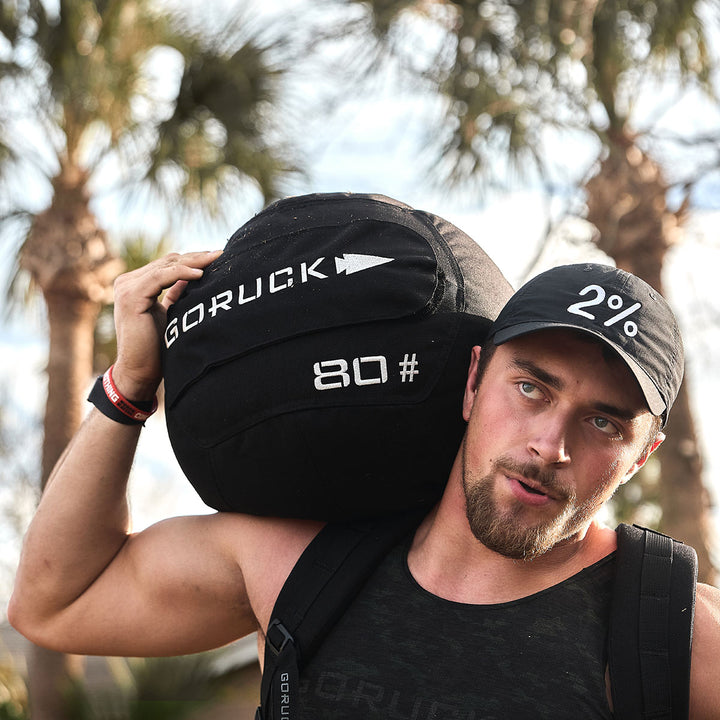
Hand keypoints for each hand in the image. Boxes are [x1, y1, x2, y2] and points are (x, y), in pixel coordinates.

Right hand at [111, 251, 221, 399]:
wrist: (140, 371)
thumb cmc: (156, 347)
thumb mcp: (170, 313)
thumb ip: (176, 293)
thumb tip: (195, 275)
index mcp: (136, 284)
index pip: (168, 264)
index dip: (193, 260)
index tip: (217, 257)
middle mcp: (127, 282)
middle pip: (168, 262)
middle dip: (196, 257)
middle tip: (221, 254)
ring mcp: (126, 288)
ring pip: (166, 266)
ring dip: (193, 262)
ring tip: (215, 259)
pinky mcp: (131, 297)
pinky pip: (160, 277)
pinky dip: (181, 273)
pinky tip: (200, 274)